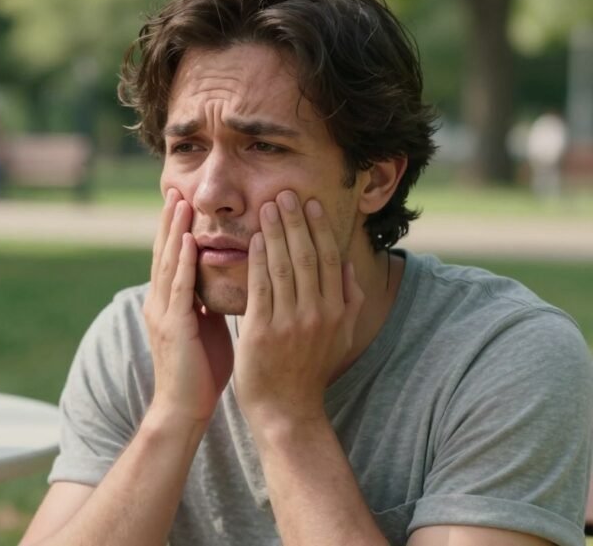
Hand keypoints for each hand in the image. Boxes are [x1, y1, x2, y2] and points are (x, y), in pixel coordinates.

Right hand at [143, 189, 234, 423]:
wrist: (183, 409)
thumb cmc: (200, 373)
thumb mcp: (205, 329)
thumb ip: (207, 304)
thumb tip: (223, 284)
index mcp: (169, 304)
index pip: (171, 259)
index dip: (175, 231)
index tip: (183, 203)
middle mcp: (160, 303)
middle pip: (163, 253)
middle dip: (169, 222)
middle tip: (174, 190)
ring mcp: (163, 313)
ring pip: (167, 263)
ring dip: (173, 232)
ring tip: (178, 203)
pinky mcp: (172, 325)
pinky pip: (178, 288)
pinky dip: (181, 262)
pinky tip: (187, 241)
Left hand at [234, 191, 363, 427]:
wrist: (287, 408)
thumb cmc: (309, 368)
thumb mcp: (341, 336)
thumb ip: (349, 301)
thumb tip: (350, 266)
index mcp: (338, 311)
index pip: (330, 258)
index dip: (321, 227)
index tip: (311, 202)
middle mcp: (318, 313)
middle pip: (308, 256)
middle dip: (296, 221)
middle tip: (285, 193)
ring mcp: (291, 322)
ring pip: (284, 266)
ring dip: (275, 233)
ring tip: (268, 207)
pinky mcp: (263, 330)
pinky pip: (261, 286)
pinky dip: (257, 260)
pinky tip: (252, 240)